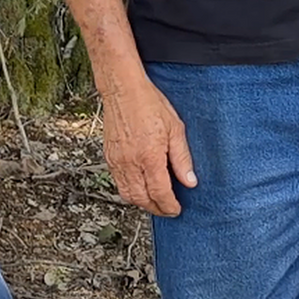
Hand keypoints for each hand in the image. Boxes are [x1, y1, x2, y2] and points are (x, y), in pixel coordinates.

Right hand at [101, 70, 196, 215]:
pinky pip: (117, 182)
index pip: (160, 193)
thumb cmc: (148, 103)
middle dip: (156, 208)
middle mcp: (131, 162)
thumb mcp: (175, 129)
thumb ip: (182, 158)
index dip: (169, 206)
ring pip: (127, 194)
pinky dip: (129, 190)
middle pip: (142, 199)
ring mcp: (117, 160)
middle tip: (167, 208)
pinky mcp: (109, 156)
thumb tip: (190, 181)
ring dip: (141, 202)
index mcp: (150, 157)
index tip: (176, 209)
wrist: (123, 89)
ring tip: (154, 200)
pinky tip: (139, 185)